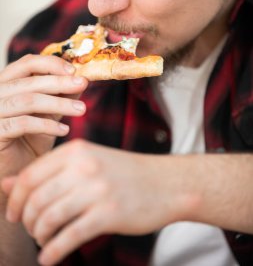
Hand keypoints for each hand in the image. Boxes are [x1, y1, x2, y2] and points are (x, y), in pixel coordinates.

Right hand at [0, 54, 86, 168]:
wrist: (15, 174)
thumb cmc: (30, 142)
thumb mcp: (48, 115)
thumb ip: (60, 97)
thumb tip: (81, 80)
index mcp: (7, 84)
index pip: (26, 63)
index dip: (51, 63)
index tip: (74, 70)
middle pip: (29, 81)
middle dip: (60, 82)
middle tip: (82, 84)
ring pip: (28, 101)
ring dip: (58, 104)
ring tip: (81, 110)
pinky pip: (23, 123)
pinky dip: (47, 126)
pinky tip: (65, 131)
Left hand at [2, 140, 184, 265]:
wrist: (165, 183)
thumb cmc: (122, 173)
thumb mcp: (84, 163)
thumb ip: (45, 172)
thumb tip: (4, 185)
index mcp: (75, 150)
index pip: (30, 176)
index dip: (14, 199)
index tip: (13, 214)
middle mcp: (84, 166)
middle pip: (36, 198)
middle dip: (26, 220)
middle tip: (30, 230)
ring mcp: (97, 190)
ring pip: (49, 218)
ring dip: (39, 236)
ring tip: (42, 241)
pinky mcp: (109, 214)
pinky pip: (69, 237)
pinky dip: (53, 252)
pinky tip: (50, 257)